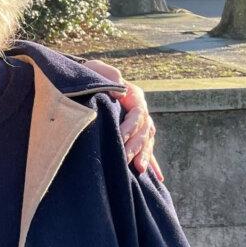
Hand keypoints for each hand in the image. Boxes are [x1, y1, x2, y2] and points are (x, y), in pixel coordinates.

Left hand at [82, 59, 163, 181]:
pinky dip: (151, 162)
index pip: (138, 113)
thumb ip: (108, 74)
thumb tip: (120, 89)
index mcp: (133, 95)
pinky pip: (145, 148)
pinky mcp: (133, 133)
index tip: (120, 137)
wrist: (87, 81)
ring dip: (144, 155)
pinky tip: (158, 177)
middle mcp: (140, 109)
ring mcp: (139, 123)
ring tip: (139, 169)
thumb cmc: (91, 74)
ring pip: (147, 141)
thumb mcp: (96, 69)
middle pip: (143, 130)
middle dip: (135, 146)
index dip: (131, 126)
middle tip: (126, 159)